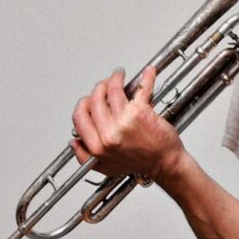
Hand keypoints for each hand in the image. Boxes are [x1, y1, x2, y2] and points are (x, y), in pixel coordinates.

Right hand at [70, 66, 185, 180]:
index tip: (89, 99)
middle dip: (99, 88)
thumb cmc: (141, 163)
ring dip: (115, 77)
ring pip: (113, 90)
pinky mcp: (142, 112)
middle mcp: (108, 133)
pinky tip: (149, 71)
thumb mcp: (105, 168)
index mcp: (97, 146)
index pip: (80, 117)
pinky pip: (142, 88)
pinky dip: (147, 77)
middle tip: (105, 84)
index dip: (83, 104)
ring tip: (119, 74)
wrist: (165, 163)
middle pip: (94, 100)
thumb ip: (84, 157)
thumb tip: (73, 141)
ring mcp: (125, 121)